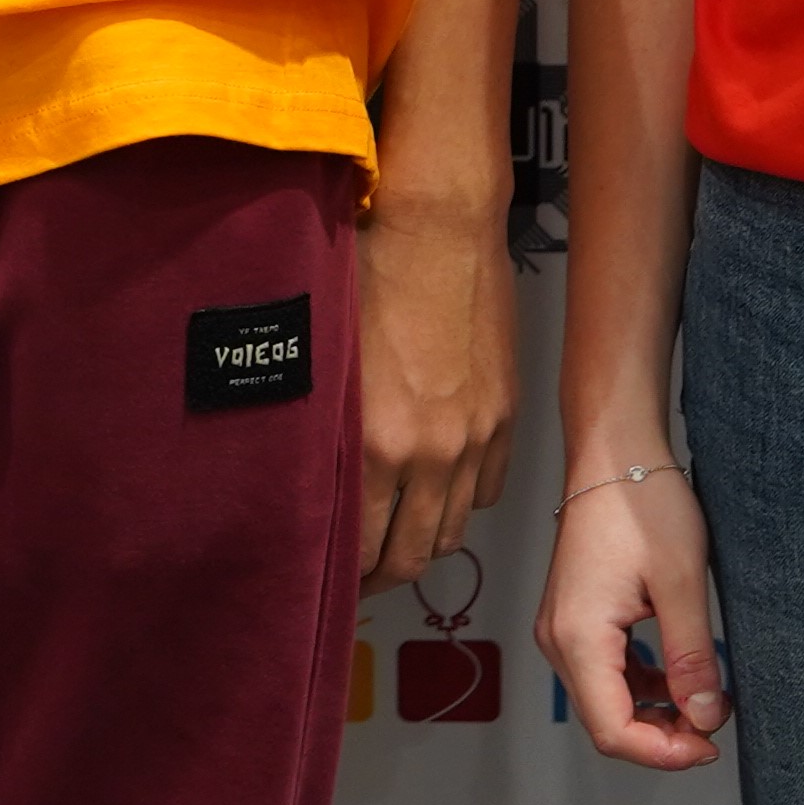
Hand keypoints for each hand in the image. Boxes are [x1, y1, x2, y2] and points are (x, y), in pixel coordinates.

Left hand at [356, 192, 515, 591]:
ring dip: (422, 544)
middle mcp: (433, 451)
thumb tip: (298, 473)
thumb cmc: (367, 272)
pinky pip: (487, 489)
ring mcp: (477, 436)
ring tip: (394, 541)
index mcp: (378, 441)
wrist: (440, 225)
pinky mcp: (506, 415)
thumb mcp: (323, 356)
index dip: (343, 575)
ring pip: (453, 529)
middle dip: (380, 577)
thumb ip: (321, 426)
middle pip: (412, 554)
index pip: (362, 543)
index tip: (325, 579)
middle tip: (356, 579)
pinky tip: (435, 494)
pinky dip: (461, 502)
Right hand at [535, 462, 729, 771]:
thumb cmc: (643, 506)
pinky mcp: (574, 618)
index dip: (664, 753)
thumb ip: (692, 657)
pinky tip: (680, 674)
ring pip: (606, 700)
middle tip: (716, 724)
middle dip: (662, 737)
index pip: (613, 730)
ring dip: (655, 713)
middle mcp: (558, 639)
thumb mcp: (682, 583)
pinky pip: (605, 673)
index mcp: (578, 636)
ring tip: (706, 699)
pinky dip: (643, 686)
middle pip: (606, 721)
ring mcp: (562, 628)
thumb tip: (706, 719)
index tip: (712, 744)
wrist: (614, 454)